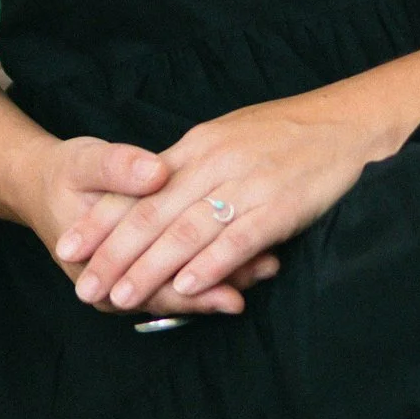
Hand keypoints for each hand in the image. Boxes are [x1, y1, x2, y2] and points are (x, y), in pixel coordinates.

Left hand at [69, 89, 404, 318]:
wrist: (349, 122)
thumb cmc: (289, 133)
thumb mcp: (229, 136)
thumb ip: (193, 165)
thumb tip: (156, 186)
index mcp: (198, 146)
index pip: (138, 189)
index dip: (102, 221)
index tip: (70, 247)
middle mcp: (214, 163)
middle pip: (152, 213)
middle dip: (113, 254)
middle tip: (85, 287)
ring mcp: (247, 184)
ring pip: (186, 231)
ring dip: (151, 268)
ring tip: (122, 296)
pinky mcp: (279, 205)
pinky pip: (237, 238)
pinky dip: (210, 264)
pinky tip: (187, 286)